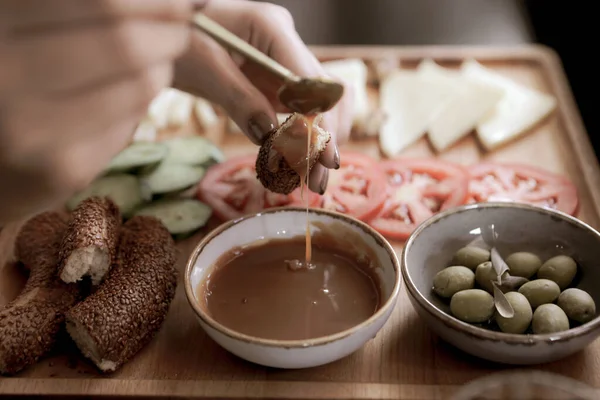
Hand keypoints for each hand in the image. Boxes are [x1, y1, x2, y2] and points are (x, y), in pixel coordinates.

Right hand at [0, 0, 191, 224]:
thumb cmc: (19, 70)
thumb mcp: (32, 20)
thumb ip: (96, 7)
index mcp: (0, 16)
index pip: (106, 3)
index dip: (161, 1)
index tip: (186, 1)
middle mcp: (5, 69)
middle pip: (126, 42)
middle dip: (170, 31)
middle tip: (179, 25)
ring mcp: (30, 125)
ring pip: (141, 83)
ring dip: (160, 66)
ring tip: (151, 58)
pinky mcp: (62, 168)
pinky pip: (131, 122)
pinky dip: (139, 102)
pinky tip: (122, 96)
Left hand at [174, 0, 352, 193]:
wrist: (168, 36)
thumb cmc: (180, 43)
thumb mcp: (204, 68)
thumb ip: (240, 100)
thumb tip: (269, 137)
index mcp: (272, 28)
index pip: (310, 80)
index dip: (319, 121)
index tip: (321, 157)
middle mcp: (287, 44)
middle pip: (324, 94)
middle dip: (324, 139)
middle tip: (317, 181)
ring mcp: (286, 63)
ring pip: (322, 104)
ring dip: (321, 141)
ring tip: (312, 179)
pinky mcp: (279, 82)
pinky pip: (303, 110)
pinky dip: (305, 137)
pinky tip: (301, 162)